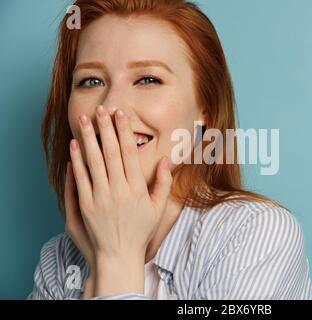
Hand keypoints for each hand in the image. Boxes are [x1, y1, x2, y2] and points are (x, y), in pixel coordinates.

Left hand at [69, 105, 172, 295]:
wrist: (119, 254)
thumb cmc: (140, 231)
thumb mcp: (158, 208)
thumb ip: (163, 183)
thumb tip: (165, 161)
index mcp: (137, 188)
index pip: (130, 154)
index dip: (125, 133)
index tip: (121, 116)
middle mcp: (119, 190)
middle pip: (111, 153)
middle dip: (106, 129)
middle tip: (102, 110)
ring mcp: (101, 197)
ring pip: (94, 161)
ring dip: (89, 138)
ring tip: (86, 119)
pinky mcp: (86, 205)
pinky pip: (81, 178)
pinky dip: (77, 160)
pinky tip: (75, 145)